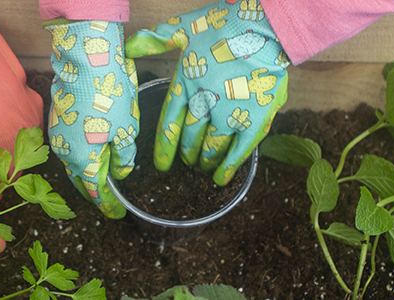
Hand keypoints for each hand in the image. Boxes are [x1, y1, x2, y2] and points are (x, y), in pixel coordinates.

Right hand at [45, 20, 137, 218]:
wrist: (84, 59)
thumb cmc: (108, 94)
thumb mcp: (127, 128)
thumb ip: (124, 156)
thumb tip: (120, 172)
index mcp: (83, 159)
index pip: (95, 192)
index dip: (108, 205)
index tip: (118, 214)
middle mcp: (64, 152)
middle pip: (80, 180)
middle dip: (95, 191)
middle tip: (110, 200)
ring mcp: (57, 135)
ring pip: (72, 163)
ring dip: (87, 171)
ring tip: (103, 176)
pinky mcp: (56, 120)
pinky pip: (68, 146)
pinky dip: (80, 153)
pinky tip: (92, 150)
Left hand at [125, 0, 290, 184]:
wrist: (264, 28)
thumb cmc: (225, 26)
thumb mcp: (185, 29)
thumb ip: (157, 40)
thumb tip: (128, 47)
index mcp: (185, 85)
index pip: (169, 124)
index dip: (164, 148)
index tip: (161, 165)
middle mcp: (204, 104)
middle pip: (191, 140)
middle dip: (188, 155)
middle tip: (189, 163)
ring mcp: (229, 115)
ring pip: (211, 148)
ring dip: (205, 161)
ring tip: (203, 167)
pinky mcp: (254, 120)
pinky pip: (238, 152)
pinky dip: (228, 168)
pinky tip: (220, 179)